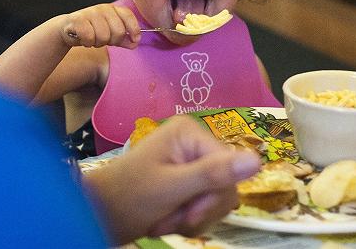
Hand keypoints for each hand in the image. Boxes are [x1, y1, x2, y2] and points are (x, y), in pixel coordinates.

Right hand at [59, 4, 139, 48]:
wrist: (68, 28)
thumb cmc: (91, 30)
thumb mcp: (110, 34)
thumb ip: (123, 39)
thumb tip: (135, 43)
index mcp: (113, 9)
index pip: (128, 16)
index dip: (134, 29)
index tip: (135, 40)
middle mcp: (103, 9)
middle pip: (118, 31)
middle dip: (112, 41)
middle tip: (104, 40)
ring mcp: (90, 12)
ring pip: (104, 36)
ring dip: (98, 43)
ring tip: (92, 39)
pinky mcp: (78, 19)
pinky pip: (89, 37)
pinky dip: (87, 42)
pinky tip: (83, 39)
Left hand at [82, 116, 260, 243]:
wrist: (97, 216)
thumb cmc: (128, 197)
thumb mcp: (171, 188)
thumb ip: (213, 175)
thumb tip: (258, 160)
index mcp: (191, 133)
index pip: (230, 167)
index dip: (214, 197)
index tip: (190, 214)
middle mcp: (195, 144)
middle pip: (226, 185)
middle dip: (201, 210)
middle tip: (173, 220)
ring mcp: (191, 163)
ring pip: (218, 199)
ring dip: (193, 218)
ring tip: (165, 221)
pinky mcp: (186, 182)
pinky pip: (206, 205)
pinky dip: (188, 220)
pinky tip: (167, 221)